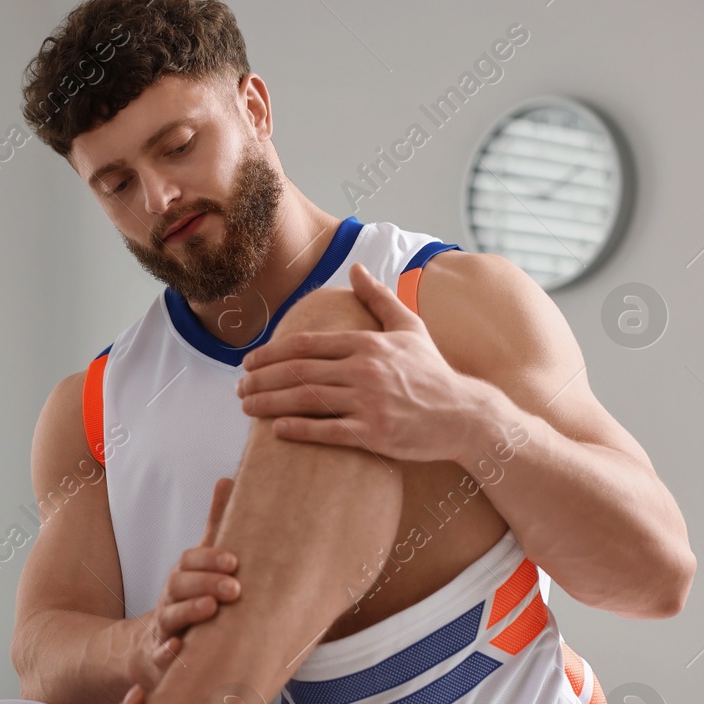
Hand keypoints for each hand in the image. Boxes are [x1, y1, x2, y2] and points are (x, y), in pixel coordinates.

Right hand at [125, 478, 238, 689]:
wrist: (149, 647)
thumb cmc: (187, 600)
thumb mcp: (200, 565)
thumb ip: (215, 527)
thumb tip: (227, 479)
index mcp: (182, 577)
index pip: (190, 561)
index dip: (210, 559)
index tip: (234, 561)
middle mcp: (169, 600)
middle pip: (180, 586)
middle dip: (206, 584)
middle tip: (235, 588)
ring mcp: (162, 629)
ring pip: (170, 618)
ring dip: (189, 612)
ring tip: (211, 609)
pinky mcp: (159, 659)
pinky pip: (159, 656)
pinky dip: (167, 654)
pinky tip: (179, 650)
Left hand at [235, 262, 487, 462]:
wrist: (465, 414)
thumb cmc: (432, 371)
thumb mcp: (411, 327)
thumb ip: (379, 298)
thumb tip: (357, 269)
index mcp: (367, 343)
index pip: (306, 345)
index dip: (270, 353)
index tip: (248, 362)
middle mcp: (366, 370)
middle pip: (298, 371)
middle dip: (261, 379)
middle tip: (238, 387)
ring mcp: (370, 402)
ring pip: (306, 400)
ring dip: (269, 403)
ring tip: (246, 406)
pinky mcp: (375, 434)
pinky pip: (327, 432)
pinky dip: (298, 430)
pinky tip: (275, 430)